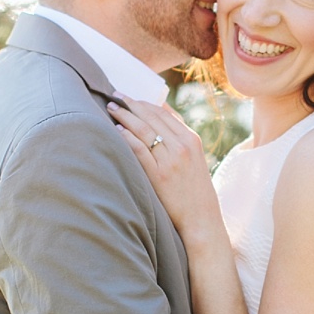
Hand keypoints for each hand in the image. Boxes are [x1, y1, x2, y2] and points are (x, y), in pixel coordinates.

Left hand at [108, 95, 220, 239]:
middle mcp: (182, 146)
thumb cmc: (194, 189)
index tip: (129, 96)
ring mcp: (171, 160)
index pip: (164, 113)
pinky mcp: (159, 175)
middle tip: (115, 95)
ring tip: (111, 108)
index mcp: (191, 139)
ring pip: (144, 130)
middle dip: (131, 104)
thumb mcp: (195, 158)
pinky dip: (127, 137)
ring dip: (125, 116)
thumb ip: (180, 139)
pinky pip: (139, 150)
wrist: (201, 218)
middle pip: (152, 117)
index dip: (144, 102)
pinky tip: (116, 130)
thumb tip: (160, 117)